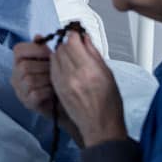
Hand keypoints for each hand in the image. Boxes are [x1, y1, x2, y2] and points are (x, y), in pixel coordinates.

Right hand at [11, 40, 55, 117]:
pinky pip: (35, 93)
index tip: (48, 52)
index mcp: (19, 62)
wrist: (60, 102)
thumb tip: (38, 36)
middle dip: (44, 66)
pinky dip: (47, 91)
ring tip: (56, 80)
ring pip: (29, 80)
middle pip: (24, 66)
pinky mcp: (27, 102)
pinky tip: (54, 90)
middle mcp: (15, 76)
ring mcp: (20, 90)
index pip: (18, 50)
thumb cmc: (53, 79)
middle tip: (56, 69)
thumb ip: (42, 49)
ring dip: (46, 79)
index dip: (34, 49)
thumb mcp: (48, 61)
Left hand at [50, 32, 126, 146]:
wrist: (100, 126)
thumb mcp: (108, 74)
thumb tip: (85, 39)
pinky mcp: (57, 88)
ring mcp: (62, 82)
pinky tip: (66, 67)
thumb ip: (94, 54)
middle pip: (61, 48)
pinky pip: (52, 68)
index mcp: (89, 70)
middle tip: (76, 46)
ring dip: (61, 53)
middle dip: (68, 44)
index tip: (78, 35)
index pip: (72, 42)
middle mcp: (73, 75)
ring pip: (54, 57)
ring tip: (72, 57)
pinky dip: (57, 64)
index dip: (75, 36)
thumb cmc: (109, 104)